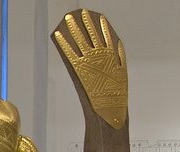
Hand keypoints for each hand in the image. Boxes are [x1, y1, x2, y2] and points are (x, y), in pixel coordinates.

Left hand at [53, 9, 126, 128]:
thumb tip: (117, 43)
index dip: (98, 24)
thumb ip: (119, 56)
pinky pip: (69, 53)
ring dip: (74, 28)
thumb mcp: (121, 72)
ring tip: (68, 17)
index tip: (94, 14)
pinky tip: (58, 35)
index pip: (104, 34)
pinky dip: (63, 43)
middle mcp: (101, 55)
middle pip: (91, 34)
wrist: (109, 110)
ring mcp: (90, 61)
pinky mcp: (79, 69)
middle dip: (84, 22)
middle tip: (78, 12)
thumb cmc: (116, 95)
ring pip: (81, 40)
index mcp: (112, 55)